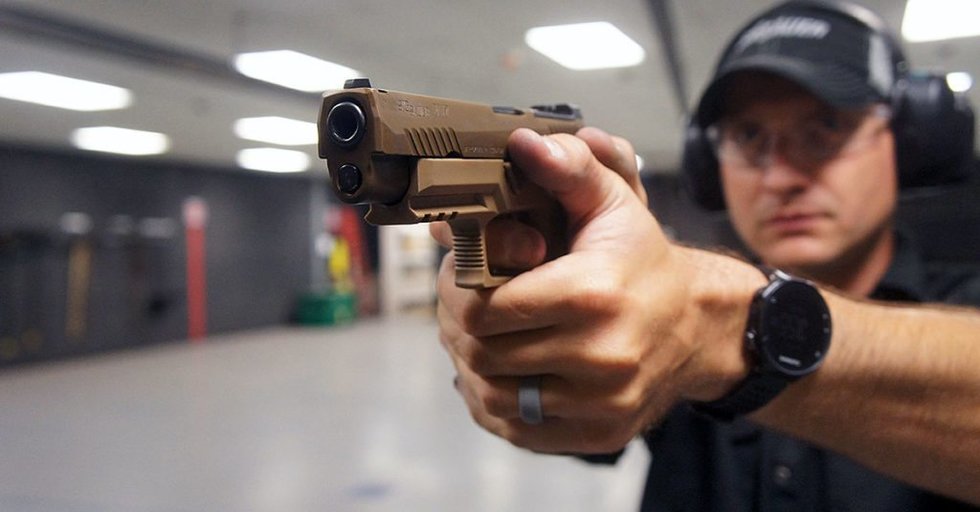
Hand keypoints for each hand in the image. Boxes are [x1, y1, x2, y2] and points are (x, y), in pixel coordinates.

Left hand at [432, 127, 759, 453]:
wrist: (698, 326)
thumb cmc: (645, 262)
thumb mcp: (615, 203)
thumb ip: (568, 170)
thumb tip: (522, 143)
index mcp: (593, 294)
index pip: (484, 309)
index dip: (457, 292)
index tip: (461, 276)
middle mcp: (600, 356)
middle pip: (481, 354)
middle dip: (458, 326)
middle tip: (461, 306)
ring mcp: (600, 404)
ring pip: (492, 396)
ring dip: (471, 365)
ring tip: (477, 337)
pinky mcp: (597, 435)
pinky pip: (516, 429)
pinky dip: (493, 402)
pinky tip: (498, 371)